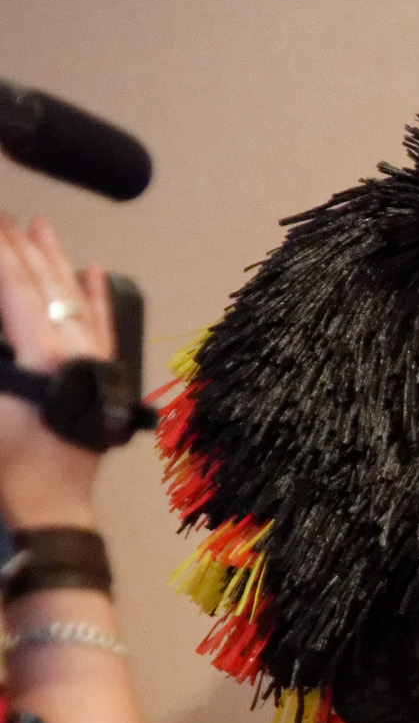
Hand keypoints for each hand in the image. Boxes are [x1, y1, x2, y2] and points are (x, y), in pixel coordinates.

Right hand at [0, 215, 109, 528]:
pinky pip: (102, 328)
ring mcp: (94, 364)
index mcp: (44, 355)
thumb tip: (3, 324)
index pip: (17, 290)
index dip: (0, 254)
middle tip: (2, 215)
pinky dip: (97, 297)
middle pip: (47, 288)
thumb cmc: (7, 461)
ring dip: (57, 262)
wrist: (52, 506)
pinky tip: (95, 271)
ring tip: (41, 227)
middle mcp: (76, 352)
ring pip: (76, 301)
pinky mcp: (104, 378)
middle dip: (22, 249)